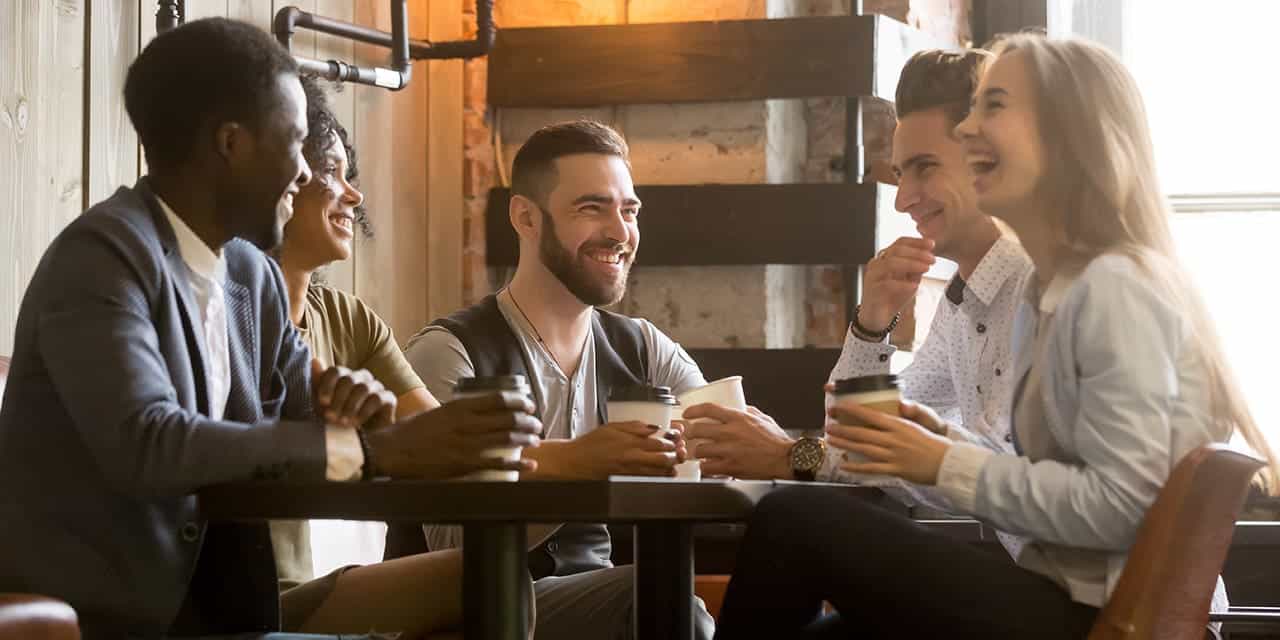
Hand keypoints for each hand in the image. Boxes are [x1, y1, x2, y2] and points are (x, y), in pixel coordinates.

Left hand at [312, 360, 395, 428]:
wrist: (361, 440)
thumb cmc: (339, 418)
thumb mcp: (323, 404)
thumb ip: (318, 382)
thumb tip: (315, 360)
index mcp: (345, 376)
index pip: (335, 371)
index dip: (327, 385)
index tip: (322, 402)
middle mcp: (362, 377)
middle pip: (349, 379)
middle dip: (338, 399)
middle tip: (330, 417)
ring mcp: (376, 387)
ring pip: (363, 388)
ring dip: (350, 406)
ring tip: (342, 422)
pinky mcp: (388, 398)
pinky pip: (377, 399)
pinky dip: (364, 412)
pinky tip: (356, 423)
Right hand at [365, 391, 541, 479]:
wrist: (391, 451)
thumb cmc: (412, 431)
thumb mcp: (438, 412)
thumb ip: (459, 411)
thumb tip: (479, 409)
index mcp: (459, 407)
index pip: (498, 399)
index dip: (518, 402)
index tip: (528, 405)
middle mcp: (465, 423)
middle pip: (507, 419)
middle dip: (527, 422)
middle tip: (536, 424)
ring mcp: (465, 445)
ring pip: (506, 440)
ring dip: (526, 439)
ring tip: (536, 440)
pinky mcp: (463, 465)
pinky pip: (497, 464)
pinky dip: (517, 464)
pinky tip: (529, 465)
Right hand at [565, 421, 681, 478]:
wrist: (575, 461)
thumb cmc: (591, 444)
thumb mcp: (613, 426)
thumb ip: (635, 426)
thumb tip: (654, 427)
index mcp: (630, 442)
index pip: (660, 442)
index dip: (673, 439)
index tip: (677, 436)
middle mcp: (632, 458)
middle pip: (664, 459)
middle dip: (676, 455)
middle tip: (679, 450)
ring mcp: (630, 472)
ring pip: (659, 472)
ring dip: (671, 467)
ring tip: (674, 461)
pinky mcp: (627, 481)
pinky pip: (649, 480)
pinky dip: (659, 477)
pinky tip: (663, 473)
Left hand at [681, 403, 794, 478]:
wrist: (786, 459)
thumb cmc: (777, 441)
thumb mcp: (762, 418)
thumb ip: (747, 411)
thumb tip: (738, 407)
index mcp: (738, 418)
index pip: (708, 408)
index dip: (693, 410)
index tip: (687, 414)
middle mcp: (731, 433)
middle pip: (698, 429)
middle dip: (691, 432)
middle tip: (690, 435)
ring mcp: (729, 450)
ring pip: (699, 449)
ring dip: (697, 451)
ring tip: (700, 452)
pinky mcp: (730, 467)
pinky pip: (707, 467)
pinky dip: (705, 467)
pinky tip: (708, 466)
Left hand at [825, 402, 949, 484]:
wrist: (948, 462)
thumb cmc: (933, 443)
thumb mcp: (916, 425)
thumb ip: (902, 418)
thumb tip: (897, 407)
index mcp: (899, 425)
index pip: (871, 415)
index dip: (853, 411)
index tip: (839, 407)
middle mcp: (894, 439)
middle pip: (863, 432)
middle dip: (843, 428)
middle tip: (828, 425)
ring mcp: (893, 455)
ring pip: (863, 448)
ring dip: (845, 444)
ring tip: (831, 440)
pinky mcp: (895, 469)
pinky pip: (871, 468)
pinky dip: (856, 466)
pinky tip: (844, 464)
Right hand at [858, 237, 935, 332]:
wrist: (877, 318)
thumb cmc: (892, 297)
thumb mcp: (910, 281)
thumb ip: (916, 270)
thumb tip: (928, 257)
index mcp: (885, 258)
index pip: (900, 242)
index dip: (917, 242)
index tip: (932, 244)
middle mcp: (877, 263)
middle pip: (896, 250)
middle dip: (917, 253)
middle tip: (932, 259)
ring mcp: (872, 276)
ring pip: (890, 263)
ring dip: (911, 264)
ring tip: (926, 268)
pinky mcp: (871, 290)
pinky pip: (887, 284)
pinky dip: (902, 284)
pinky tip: (914, 286)